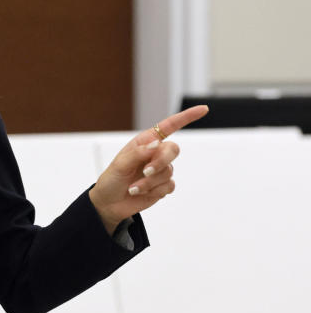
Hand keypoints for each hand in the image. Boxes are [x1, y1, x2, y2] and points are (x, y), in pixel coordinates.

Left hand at [89, 105, 208, 233]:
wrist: (109, 203)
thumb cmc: (111, 179)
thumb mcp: (120, 164)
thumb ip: (138, 153)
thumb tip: (157, 144)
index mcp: (145, 142)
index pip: (169, 126)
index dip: (187, 117)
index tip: (203, 109)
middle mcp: (155, 153)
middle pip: (173, 150)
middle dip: (161, 161)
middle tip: (146, 172)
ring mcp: (160, 170)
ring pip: (168, 172)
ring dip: (149, 182)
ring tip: (133, 187)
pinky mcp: (163, 186)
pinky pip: (169, 186)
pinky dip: (153, 191)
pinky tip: (140, 192)